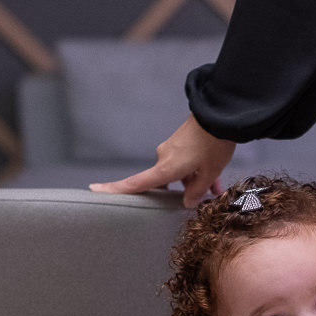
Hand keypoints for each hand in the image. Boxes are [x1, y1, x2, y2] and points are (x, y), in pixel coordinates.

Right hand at [89, 114, 235, 207]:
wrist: (220, 114)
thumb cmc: (213, 144)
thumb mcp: (209, 172)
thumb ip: (197, 190)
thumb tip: (187, 201)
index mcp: (165, 168)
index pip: (136, 183)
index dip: (116, 189)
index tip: (95, 189)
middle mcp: (163, 157)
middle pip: (165, 181)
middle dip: (181, 190)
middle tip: (198, 197)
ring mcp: (171, 148)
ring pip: (178, 172)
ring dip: (193, 180)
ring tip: (213, 187)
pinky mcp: (179, 142)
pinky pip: (184, 161)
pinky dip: (197, 170)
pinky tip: (214, 178)